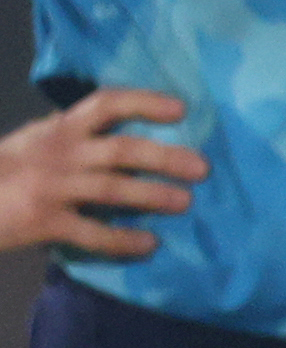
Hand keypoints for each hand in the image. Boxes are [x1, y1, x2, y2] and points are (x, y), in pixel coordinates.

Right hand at [0, 89, 202, 255]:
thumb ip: (69, 134)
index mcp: (58, 130)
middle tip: (203, 168)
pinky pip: (92, 233)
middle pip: (120, 149)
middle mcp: (58, 154)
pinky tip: (149, 244)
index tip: (181, 109)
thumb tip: (116, 123)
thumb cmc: (3, 171)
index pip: (106, 104)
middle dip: (165, 157)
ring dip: (152, 195)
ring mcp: (51, 188)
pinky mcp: (43, 222)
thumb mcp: (32, 141)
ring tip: (185, 202)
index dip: (145, 102)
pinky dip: (123, 239)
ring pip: (111, 189)